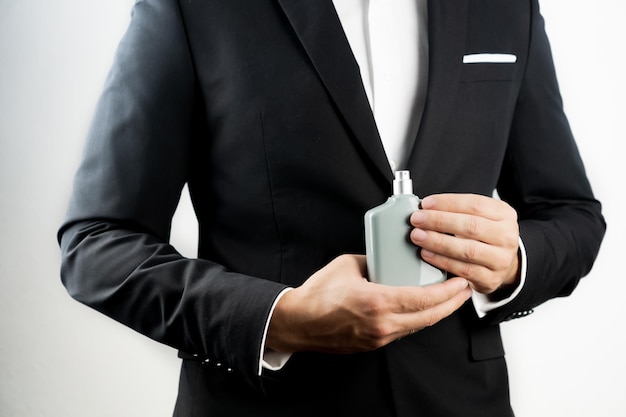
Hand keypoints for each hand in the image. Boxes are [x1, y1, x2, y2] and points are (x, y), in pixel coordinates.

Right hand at [266, 254, 471, 353]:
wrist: (298, 322)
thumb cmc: (318, 295)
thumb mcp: (348, 265)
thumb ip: (374, 260)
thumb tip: (389, 255)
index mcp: (377, 302)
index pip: (423, 299)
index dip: (447, 292)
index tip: (460, 282)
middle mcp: (382, 324)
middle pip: (429, 317)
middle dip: (451, 304)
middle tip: (463, 289)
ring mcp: (379, 337)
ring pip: (418, 326)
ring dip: (436, 312)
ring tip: (447, 296)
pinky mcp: (374, 343)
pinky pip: (404, 330)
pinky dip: (418, 319)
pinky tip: (421, 307)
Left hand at [410, 194, 520, 294]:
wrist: (501, 263)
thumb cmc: (483, 235)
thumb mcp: (479, 216)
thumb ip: (457, 211)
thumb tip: (425, 208)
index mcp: (504, 214)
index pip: (475, 204)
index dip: (448, 203)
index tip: (426, 204)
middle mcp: (507, 236)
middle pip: (471, 226)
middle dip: (439, 221)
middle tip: (416, 219)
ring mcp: (501, 260)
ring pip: (467, 250)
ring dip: (438, 242)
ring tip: (418, 236)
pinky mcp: (491, 279)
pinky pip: (463, 270)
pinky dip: (442, 261)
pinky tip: (426, 253)